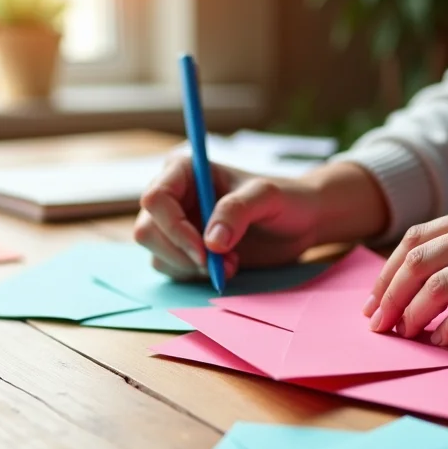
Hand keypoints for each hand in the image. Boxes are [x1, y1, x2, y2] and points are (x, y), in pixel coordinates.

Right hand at [134, 155, 327, 278]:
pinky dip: (197, 276)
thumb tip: (210, 242)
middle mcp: (174, 198)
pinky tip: (227, 268)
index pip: (155, 199)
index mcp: (185, 172)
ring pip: (157, 254)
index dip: (173, 228)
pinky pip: (172, 270)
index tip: (204, 250)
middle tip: (218, 263)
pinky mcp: (185, 251)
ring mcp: (176, 226)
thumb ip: (238, 211)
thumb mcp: (267, 197)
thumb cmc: (285, 199)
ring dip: (192, 268)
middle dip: (181, 253)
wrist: (301, 223)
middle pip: (147, 231)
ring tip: (232, 263)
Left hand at [363, 195, 447, 354]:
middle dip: (390, 296)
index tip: (373, 305)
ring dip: (414, 315)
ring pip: (441, 282)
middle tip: (378, 327)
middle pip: (421, 258)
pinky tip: (442, 343)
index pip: (420, 236)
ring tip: (406, 337)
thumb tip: (415, 289)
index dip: (388, 273)